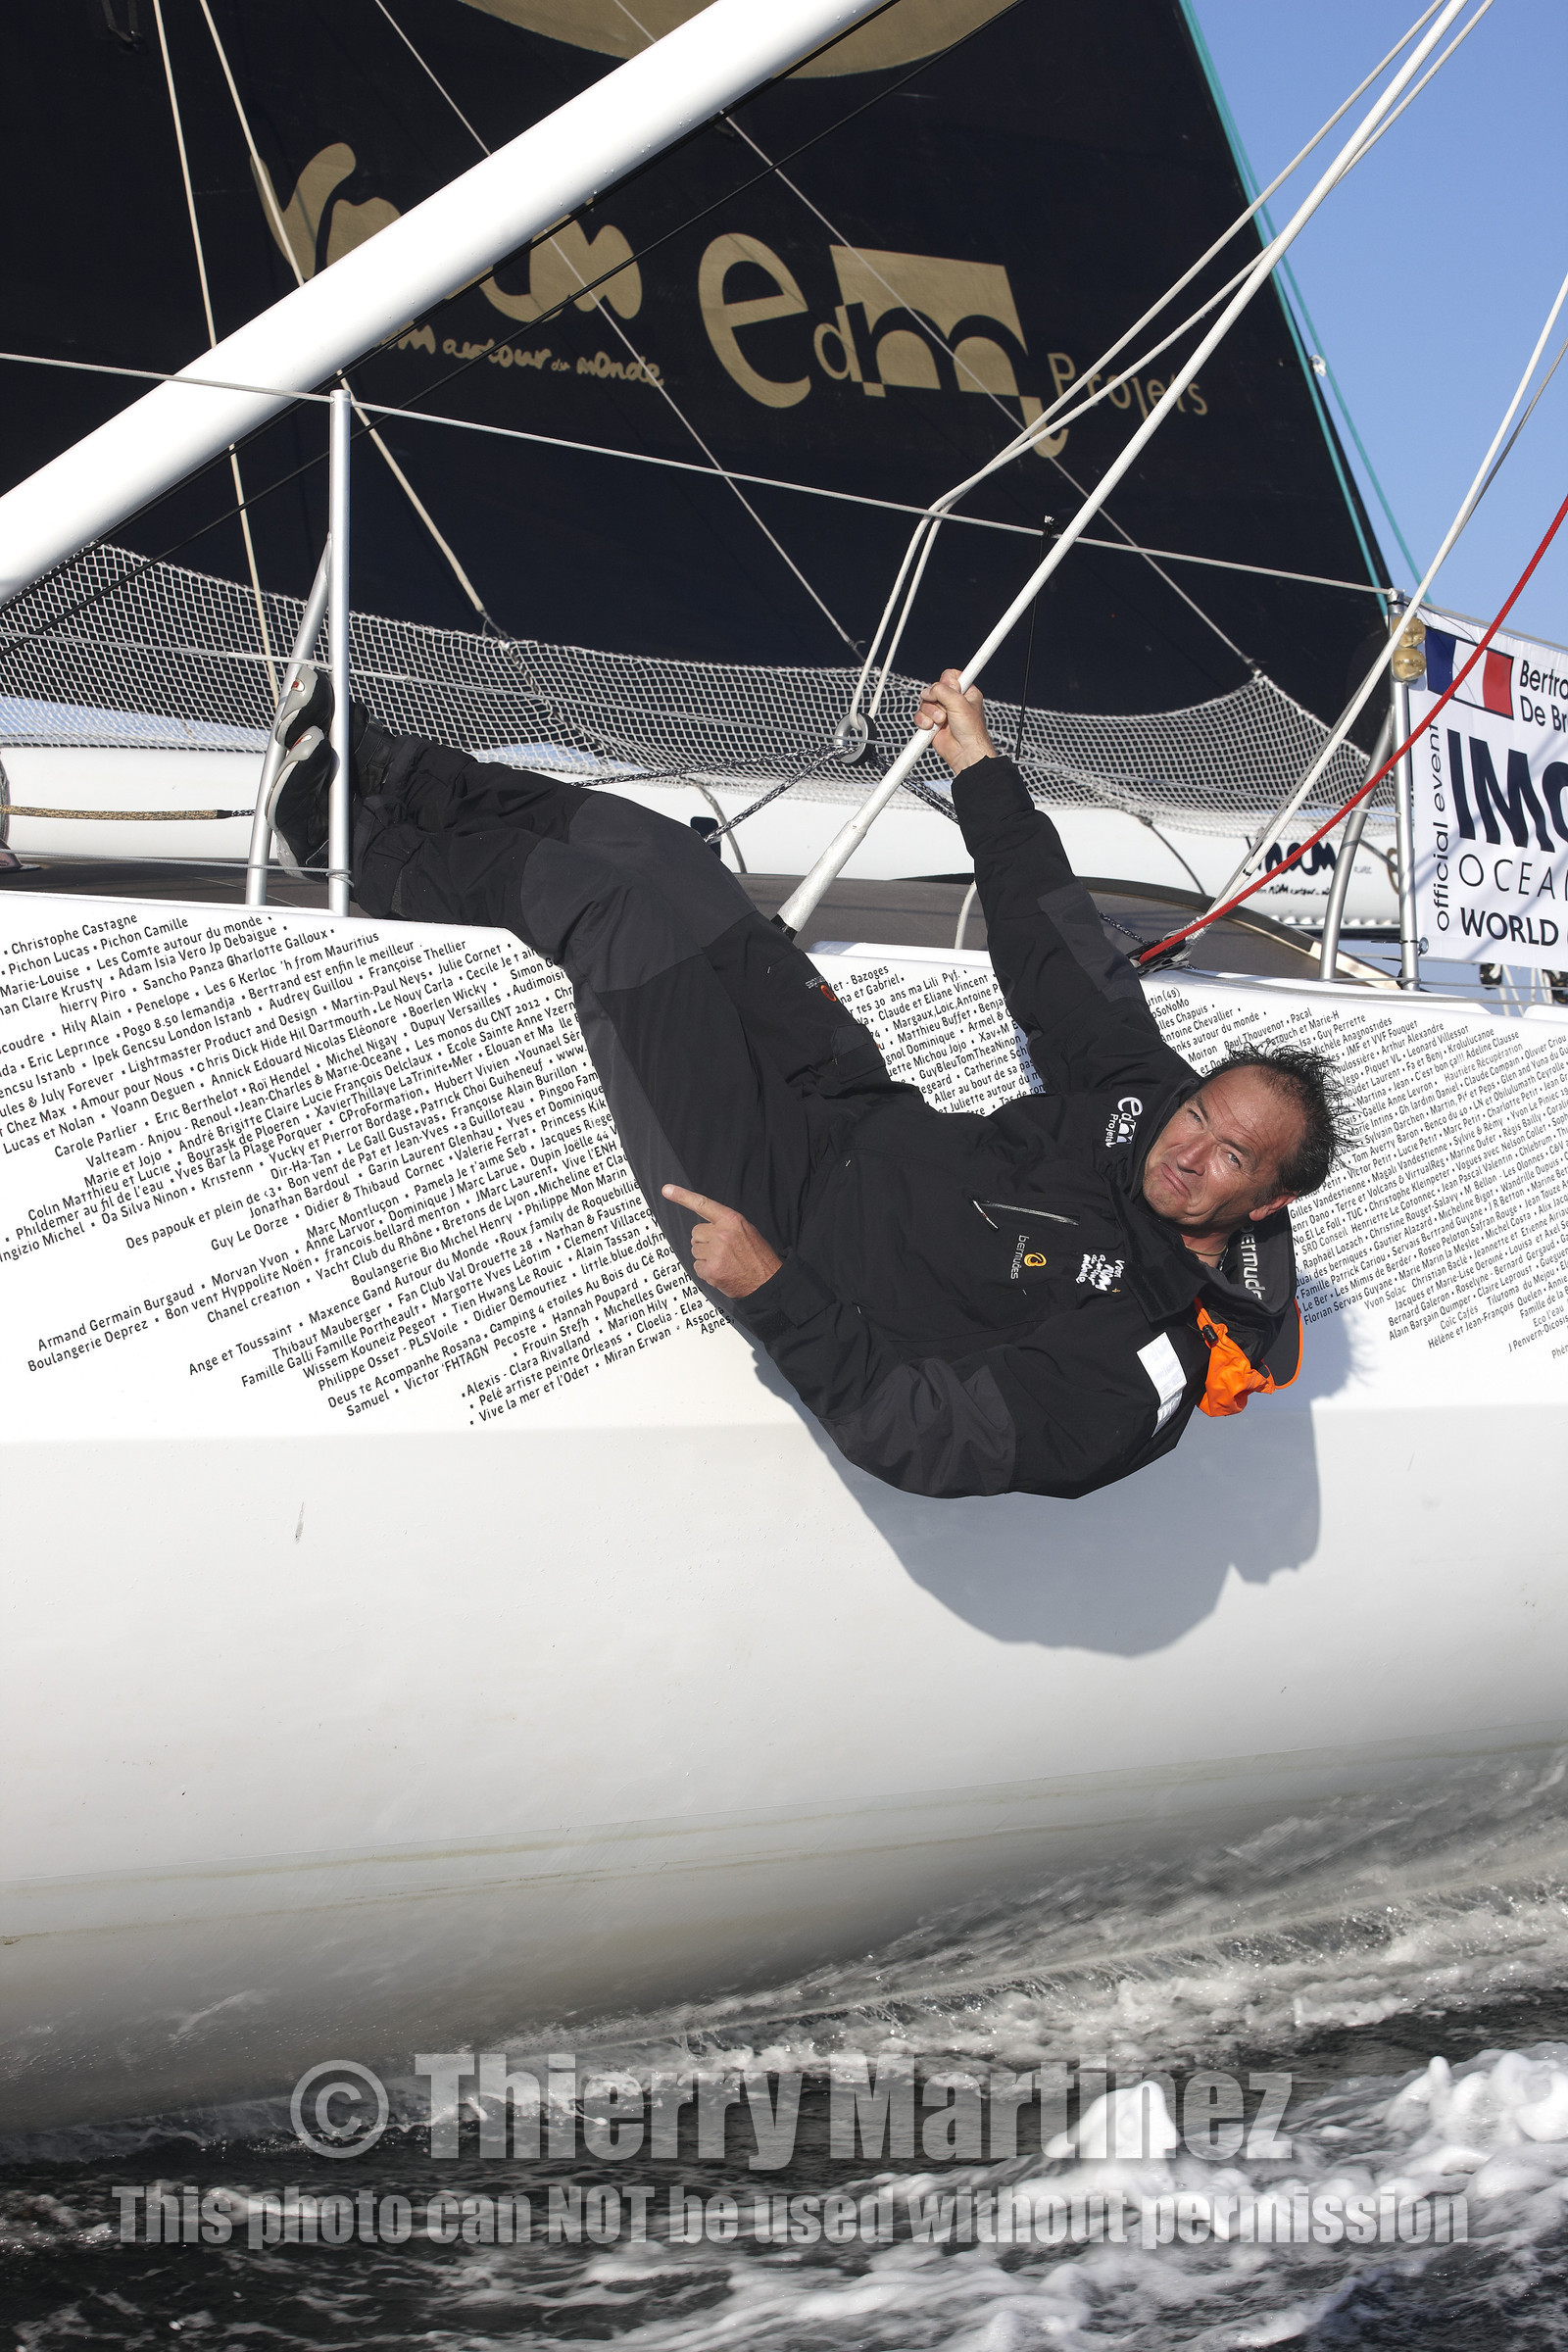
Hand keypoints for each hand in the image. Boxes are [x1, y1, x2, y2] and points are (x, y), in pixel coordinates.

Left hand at [662, 1184, 782, 1298]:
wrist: (767, 1281)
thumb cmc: (758, 1256)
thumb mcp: (746, 1231)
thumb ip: (725, 1225)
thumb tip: (706, 1226)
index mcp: (732, 1220)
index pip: (703, 1205)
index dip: (682, 1196)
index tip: (667, 1190)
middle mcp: (722, 1234)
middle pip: (695, 1233)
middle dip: (704, 1241)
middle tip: (721, 1249)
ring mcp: (715, 1252)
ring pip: (695, 1250)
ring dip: (705, 1256)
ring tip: (723, 1261)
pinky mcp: (711, 1269)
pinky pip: (696, 1266)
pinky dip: (705, 1270)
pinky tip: (720, 1271)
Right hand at [916, 669, 997, 773]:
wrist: (964, 753)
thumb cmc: (971, 731)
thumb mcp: (959, 703)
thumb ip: (943, 691)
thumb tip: (928, 690)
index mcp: (965, 692)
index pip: (951, 676)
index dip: (947, 682)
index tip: (952, 690)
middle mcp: (953, 701)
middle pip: (934, 689)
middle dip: (937, 700)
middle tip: (946, 710)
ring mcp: (941, 712)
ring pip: (925, 702)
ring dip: (930, 712)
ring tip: (941, 721)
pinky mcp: (932, 723)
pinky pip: (920, 715)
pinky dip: (923, 721)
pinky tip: (931, 727)